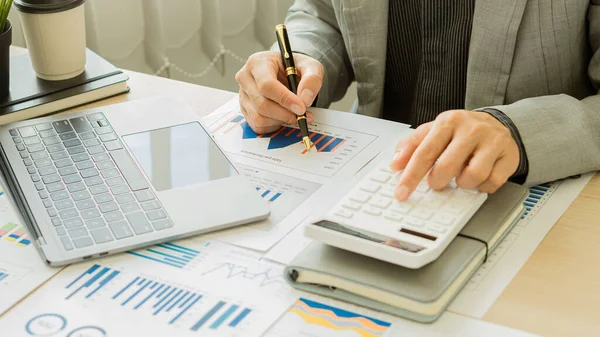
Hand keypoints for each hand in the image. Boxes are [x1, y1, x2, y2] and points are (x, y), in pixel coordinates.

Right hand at [235, 51, 323, 133]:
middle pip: (262, 104)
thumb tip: (305, 100)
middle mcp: (246, 78)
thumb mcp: (310, 66)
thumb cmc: (295, 68)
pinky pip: (258, 126)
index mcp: (258, 62)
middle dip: (285, 114)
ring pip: (259, 118)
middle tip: (302, 115)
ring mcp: (243, 96)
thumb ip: (312, 79)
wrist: (286, 73)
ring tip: (294, 115)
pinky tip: (284, 117)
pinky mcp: (245, 110)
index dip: (285, 99)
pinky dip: (274, 126)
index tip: (301, 108)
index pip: (266, 85)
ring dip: (280, 121)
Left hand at [390, 110, 519, 199]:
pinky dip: (482, 187)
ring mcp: (492, 141)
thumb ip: (411, 146)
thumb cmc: (460, 132)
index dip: (411, 175)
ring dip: (462, 184)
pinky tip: (479, 178)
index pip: (425, 152)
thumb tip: (395, 163)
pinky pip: (492, 183)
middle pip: (447, 166)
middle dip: (438, 181)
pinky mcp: (509, 155)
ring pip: (472, 176)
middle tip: (437, 183)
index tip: (402, 192)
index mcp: (448, 121)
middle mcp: (471, 129)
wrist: (496, 125)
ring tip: (461, 176)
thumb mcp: (433, 132)